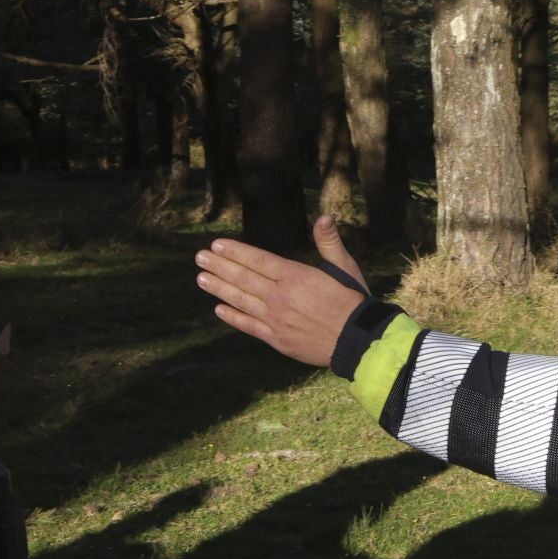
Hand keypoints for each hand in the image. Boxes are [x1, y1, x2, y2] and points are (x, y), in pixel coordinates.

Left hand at [195, 216, 369, 366]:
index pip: (258, 260)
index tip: (217, 245)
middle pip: (244, 278)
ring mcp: (276, 319)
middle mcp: (281, 297)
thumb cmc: (352, 301)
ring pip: (241, 300)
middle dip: (219, 266)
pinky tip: (218, 309)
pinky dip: (233, 317)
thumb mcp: (345, 267)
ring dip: (219, 288)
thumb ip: (329, 242)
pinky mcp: (277, 339)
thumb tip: (324, 217)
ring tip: (201, 278)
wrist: (358, 341)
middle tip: (199, 257)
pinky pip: (249, 326)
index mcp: (296, 276)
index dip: (235, 252)